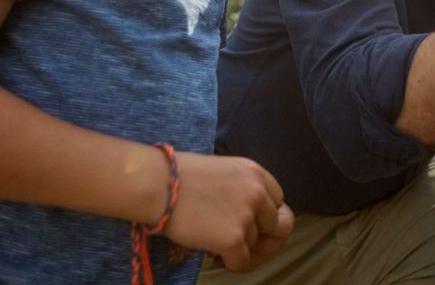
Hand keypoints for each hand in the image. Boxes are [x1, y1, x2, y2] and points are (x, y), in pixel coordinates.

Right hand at [164, 152, 294, 271]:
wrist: (156, 185)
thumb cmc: (178, 176)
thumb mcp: (222, 170)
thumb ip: (242, 188)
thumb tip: (252, 217)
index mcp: (255, 172)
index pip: (278, 200)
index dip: (265, 216)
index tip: (251, 225)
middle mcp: (257, 193)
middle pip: (278, 227)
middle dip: (263, 239)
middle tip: (243, 244)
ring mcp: (246, 217)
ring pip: (258, 247)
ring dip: (241, 251)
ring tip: (219, 248)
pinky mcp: (233, 239)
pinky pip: (243, 263)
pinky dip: (230, 264)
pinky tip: (214, 257)